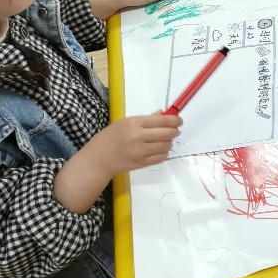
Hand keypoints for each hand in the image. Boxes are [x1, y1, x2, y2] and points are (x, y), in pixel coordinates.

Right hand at [54, 114, 181, 212]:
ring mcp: (140, 151)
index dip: (174, 120)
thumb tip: (163, 113)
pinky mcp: (141, 163)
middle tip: (175, 130)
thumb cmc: (109, 138)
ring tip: (165, 140)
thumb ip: (146, 119)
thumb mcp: (124, 123)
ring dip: (169, 142)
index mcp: (133, 123)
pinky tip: (160, 150)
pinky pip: (161, 157)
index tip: (179, 120)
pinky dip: (164, 153)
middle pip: (167, 133)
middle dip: (175, 131)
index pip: (161, 120)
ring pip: (166, 145)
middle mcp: (138, 137)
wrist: (98, 159)